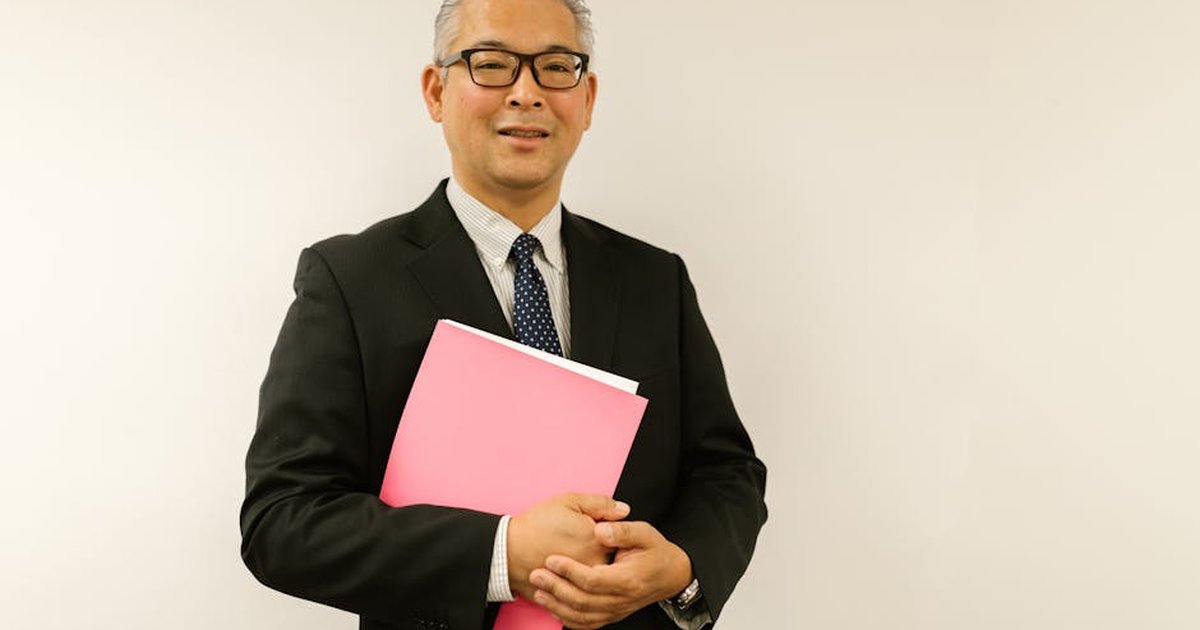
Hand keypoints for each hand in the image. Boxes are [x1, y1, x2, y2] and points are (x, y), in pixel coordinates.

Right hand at [507, 493, 629, 600]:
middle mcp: (595, 565)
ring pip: (602, 575)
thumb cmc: (536, 525)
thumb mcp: (568, 502)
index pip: (622, 537)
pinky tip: (572, 568)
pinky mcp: (573, 594)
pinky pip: (587, 590)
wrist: (508, 551)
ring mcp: (584, 583)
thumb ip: (600, 503)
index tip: (599, 526)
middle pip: (615, 558)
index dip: (612, 530)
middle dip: (606, 548)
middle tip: (584, 540)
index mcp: (598, 541)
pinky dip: (583, 581)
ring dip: (596, 566)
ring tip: (576, 553)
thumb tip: (624, 510)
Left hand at [528, 521, 692, 629]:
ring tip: (538, 592)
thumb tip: (598, 530)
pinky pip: (588, 624)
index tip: (551, 559)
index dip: (569, 571)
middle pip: (583, 601)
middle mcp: (621, 600)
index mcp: (628, 579)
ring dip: (557, 606)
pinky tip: (553, 608)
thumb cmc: (655, 550)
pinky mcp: (612, 615)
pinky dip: (568, 619)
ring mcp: (617, 611)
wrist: (671, 575)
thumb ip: (621, 531)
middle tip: (536, 574)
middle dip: (556, 588)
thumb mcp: (644, 533)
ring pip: (582, 617)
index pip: (592, 580)